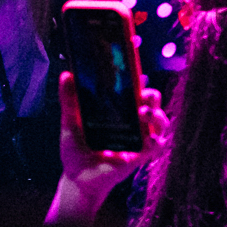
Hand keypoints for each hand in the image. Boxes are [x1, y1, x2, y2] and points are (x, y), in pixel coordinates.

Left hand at [49, 71, 168, 225]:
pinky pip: (158, 144)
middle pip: (151, 100)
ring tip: (144, 113)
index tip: (138, 47)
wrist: (77, 179)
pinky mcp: (142, 154)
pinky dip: (157, 139)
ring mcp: (140, 136)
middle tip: (142, 92)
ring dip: (157, 115)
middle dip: (151, 94)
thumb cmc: (76, 151)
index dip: (138, 70)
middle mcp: (133, 120)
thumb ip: (70, 100)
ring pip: (161, 120)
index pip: (133, 86)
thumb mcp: (70, 123)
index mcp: (118, 109)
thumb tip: (66, 75)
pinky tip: (149, 137)